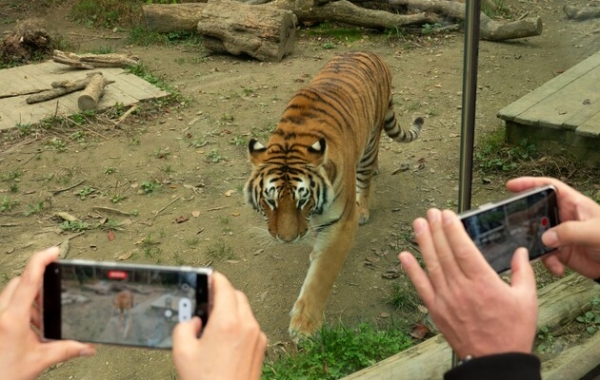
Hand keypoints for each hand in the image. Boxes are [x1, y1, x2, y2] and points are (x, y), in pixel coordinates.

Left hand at [0, 247, 95, 379]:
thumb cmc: (4, 375)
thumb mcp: (40, 361)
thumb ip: (67, 350)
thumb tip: (87, 347)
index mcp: (12, 319)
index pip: (29, 279)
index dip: (42, 260)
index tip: (54, 251)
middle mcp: (0, 314)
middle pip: (19, 282)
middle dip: (38, 283)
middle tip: (53, 289)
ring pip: (11, 294)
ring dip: (29, 300)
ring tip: (40, 317)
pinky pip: (6, 307)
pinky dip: (20, 311)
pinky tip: (29, 327)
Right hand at [172, 272, 266, 379]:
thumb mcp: (182, 351)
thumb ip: (184, 327)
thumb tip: (193, 321)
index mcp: (228, 322)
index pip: (224, 286)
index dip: (214, 278)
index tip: (207, 277)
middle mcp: (247, 325)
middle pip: (236, 296)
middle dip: (222, 295)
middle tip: (206, 302)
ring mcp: (257, 337)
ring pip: (245, 311)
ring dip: (231, 310)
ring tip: (212, 324)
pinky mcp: (260, 348)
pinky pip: (250, 326)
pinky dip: (239, 324)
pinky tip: (224, 339)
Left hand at [399, 209, 537, 358]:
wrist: (495, 361)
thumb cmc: (511, 332)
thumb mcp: (526, 299)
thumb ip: (522, 272)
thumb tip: (521, 252)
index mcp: (483, 282)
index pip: (463, 248)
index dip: (452, 229)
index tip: (446, 214)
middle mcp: (461, 288)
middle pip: (444, 252)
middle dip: (436, 229)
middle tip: (430, 213)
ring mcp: (446, 298)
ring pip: (431, 264)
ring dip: (423, 242)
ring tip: (418, 224)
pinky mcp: (436, 309)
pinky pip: (421, 286)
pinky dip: (411, 270)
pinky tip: (405, 255)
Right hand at [507, 177, 599, 277]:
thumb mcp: (595, 231)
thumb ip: (569, 232)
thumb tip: (546, 237)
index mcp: (574, 205)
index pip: (549, 187)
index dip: (530, 183)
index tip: (512, 186)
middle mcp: (565, 218)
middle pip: (537, 212)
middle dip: (526, 220)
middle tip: (515, 226)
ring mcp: (562, 235)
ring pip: (538, 236)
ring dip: (536, 246)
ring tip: (541, 254)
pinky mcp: (562, 252)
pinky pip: (546, 255)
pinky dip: (548, 263)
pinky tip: (557, 268)